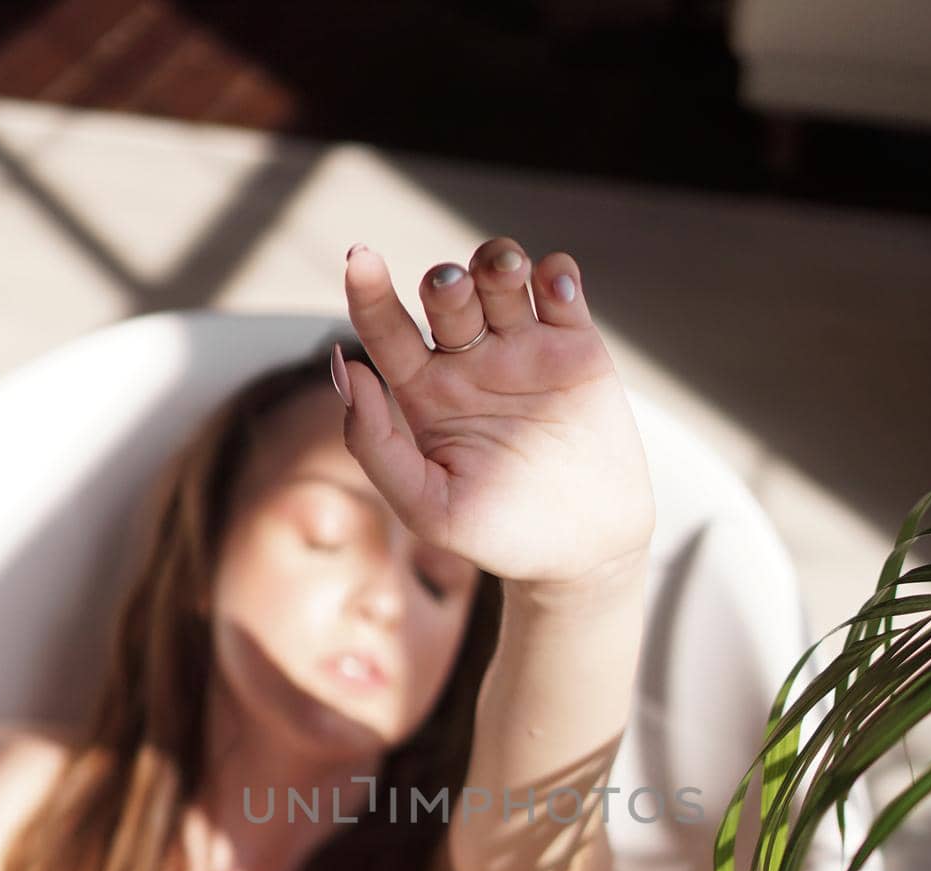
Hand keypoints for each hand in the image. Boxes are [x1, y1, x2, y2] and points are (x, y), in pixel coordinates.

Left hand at [335, 237, 655, 590]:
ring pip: (501, 276)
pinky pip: (560, 288)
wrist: (582, 551)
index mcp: (425, 393)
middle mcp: (469, 362)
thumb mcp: (427, 508)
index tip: (359, 260)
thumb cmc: (499, 535)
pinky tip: (552, 288)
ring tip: (506, 272)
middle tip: (450, 290)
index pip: (385, 330)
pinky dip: (554, 272)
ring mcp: (524, 350)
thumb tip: (347, 369)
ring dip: (497, 260)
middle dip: (446, 281)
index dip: (367, 292)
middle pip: (447, 293)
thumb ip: (375, 446)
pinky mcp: (576, 348)